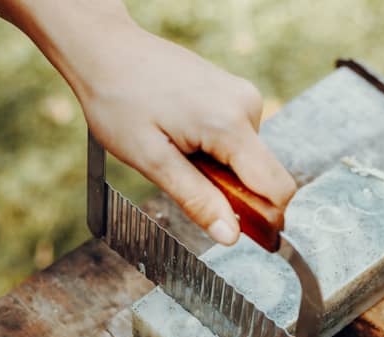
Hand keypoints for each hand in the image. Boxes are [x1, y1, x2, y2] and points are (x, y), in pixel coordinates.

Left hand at [75, 22, 296, 244]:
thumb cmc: (120, 100)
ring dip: (221, 171)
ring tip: (176, 152)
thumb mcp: (152, 161)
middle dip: (234, 193)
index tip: (246, 237)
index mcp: (230, 125)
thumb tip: (230, 236)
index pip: (277, 188)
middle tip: (185, 181)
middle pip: (263, 175)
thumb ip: (196, 200)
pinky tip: (183, 137)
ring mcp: (242, 96)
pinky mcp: (233, 93)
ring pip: (249, 159)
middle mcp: (246, 106)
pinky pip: (238, 139)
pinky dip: (217, 152)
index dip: (268, 220)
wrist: (106, 51)